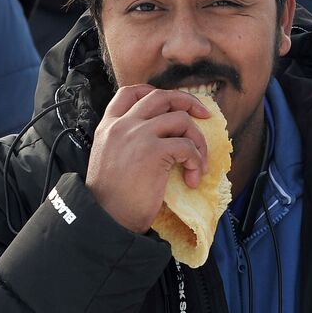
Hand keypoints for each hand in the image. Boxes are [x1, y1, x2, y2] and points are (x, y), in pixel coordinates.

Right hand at [85, 86, 213, 233]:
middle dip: (188, 102)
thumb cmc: (112, 198)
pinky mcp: (154, 151)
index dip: (157, 92)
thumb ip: (127, 141)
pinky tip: (192, 178)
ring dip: (197, 141)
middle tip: (205, 116)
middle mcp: (122, 125)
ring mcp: (137, 135)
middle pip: (161, 96)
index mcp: (108, 126)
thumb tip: (163, 136)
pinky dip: (197, 161)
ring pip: (180, 119)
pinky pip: (187, 146)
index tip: (175, 103)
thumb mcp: (110, 158)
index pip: (131, 92)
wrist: (106, 219)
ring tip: (198, 164)